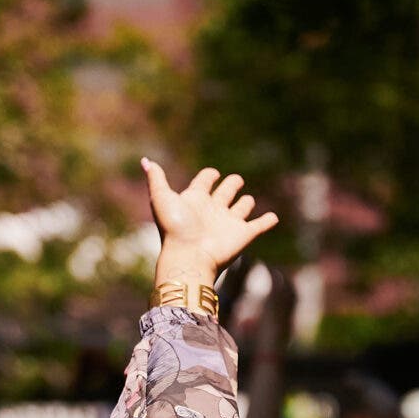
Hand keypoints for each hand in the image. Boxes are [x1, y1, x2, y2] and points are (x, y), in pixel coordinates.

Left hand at [141, 161, 277, 284]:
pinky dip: (268, 221)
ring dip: (247, 203)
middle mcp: (213, 210)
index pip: (204, 181)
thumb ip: (156, 179)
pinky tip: (273, 217)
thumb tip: (145, 161)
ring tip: (247, 201)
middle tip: (234, 180)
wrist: (189, 257)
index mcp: (196, 199)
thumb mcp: (162, 198)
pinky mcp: (244, 234)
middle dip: (231, 184)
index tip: (212, 173)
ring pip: (243, 207)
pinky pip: (260, 226)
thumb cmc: (174, 228)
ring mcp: (229, 222)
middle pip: (226, 192)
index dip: (208, 176)